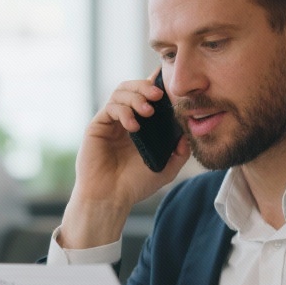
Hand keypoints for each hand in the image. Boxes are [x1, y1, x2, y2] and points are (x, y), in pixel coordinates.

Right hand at [60, 77, 189, 247]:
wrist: (111, 197)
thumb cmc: (135, 185)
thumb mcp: (166, 169)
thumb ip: (180, 152)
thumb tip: (188, 133)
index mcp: (141, 126)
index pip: (147, 97)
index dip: (156, 87)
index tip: (169, 87)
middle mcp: (124, 120)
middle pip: (133, 88)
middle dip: (146, 87)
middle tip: (158, 96)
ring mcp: (110, 122)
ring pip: (120, 92)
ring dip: (136, 96)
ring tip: (148, 111)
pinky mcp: (98, 126)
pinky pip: (111, 107)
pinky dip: (124, 112)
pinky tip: (134, 127)